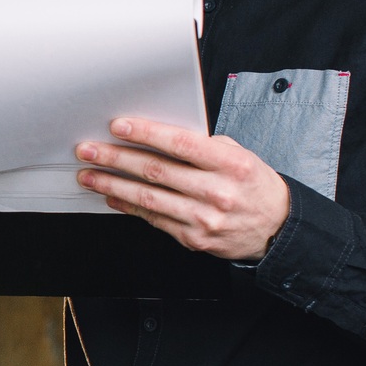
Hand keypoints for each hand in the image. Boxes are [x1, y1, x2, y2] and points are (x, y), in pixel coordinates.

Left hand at [75, 117, 289, 260]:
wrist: (277, 228)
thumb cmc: (253, 185)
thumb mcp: (239, 156)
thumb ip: (203, 146)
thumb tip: (159, 135)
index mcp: (231, 164)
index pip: (180, 144)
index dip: (145, 134)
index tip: (117, 127)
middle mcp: (217, 192)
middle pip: (156, 171)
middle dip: (115, 158)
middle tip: (88, 150)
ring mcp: (204, 218)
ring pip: (148, 198)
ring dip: (112, 185)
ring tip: (89, 175)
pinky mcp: (194, 239)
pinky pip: (154, 219)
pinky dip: (128, 206)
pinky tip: (112, 196)